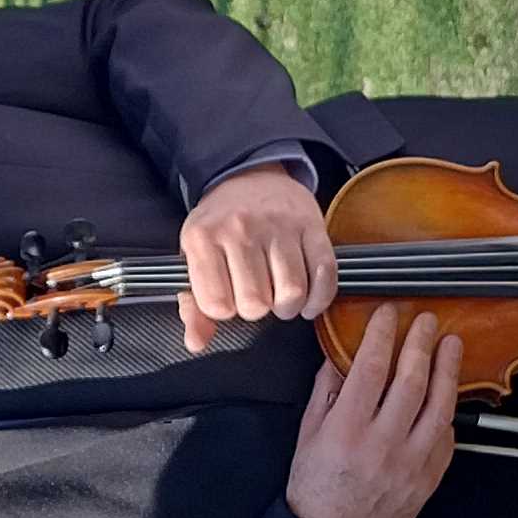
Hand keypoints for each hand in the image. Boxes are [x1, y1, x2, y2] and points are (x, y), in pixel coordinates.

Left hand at [178, 163, 337, 350]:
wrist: (248, 175)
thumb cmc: (219, 225)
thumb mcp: (192, 257)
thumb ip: (192, 305)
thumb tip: (197, 342)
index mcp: (203, 238)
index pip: (217, 304)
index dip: (225, 311)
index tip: (227, 299)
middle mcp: (240, 229)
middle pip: (256, 303)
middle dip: (257, 310)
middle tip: (256, 297)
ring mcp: (279, 226)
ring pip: (292, 292)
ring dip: (287, 308)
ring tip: (280, 299)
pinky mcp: (311, 225)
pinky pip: (324, 274)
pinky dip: (319, 298)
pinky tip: (307, 301)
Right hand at [282, 302, 461, 517]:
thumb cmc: (316, 488)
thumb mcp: (308, 435)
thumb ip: (326, 392)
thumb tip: (341, 354)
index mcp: (346, 431)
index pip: (371, 369)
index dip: (383, 335)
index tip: (389, 315)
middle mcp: (381, 445)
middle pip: (410, 381)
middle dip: (421, 344)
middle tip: (427, 322)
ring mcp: (410, 463)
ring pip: (438, 407)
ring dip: (448, 371)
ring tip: (451, 346)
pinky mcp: (428, 479)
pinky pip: (445, 438)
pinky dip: (446, 411)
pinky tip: (446, 392)